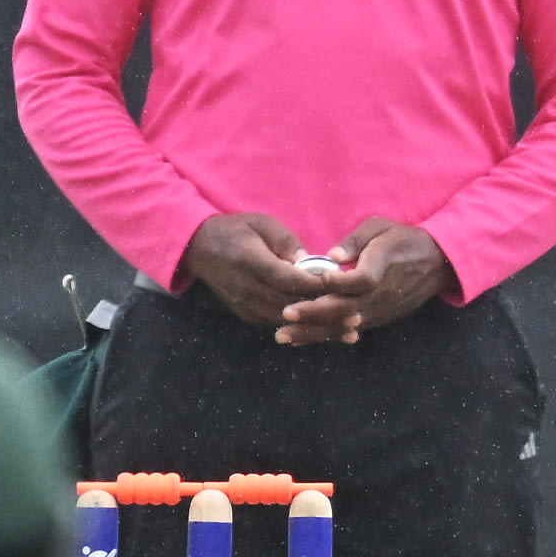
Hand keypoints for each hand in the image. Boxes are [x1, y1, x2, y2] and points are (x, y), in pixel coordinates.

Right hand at [178, 213, 333, 330]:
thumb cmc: (236, 230)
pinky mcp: (247, 315)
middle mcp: (247, 288)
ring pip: (287, 321)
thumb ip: (285, 241)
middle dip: (325, 313)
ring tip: (348, 331)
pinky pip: (279, 324)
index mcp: (251, 261)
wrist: (199, 249)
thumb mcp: (261, 223)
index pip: (287, 279)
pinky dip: (303, 329)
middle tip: (356, 315)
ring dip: (318, 328)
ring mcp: (246, 305)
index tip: (343, 286)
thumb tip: (309, 260)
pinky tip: (326, 332)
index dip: (316, 285)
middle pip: (291, 306)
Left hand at [276, 219, 455, 346]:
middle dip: (313, 313)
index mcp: (381, 267)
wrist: (436, 263)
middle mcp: (380, 295)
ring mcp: (379, 310)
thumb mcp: (380, 227)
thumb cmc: (402, 240)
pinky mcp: (378, 319)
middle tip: (285, 315)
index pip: (360, 280)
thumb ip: (356, 240)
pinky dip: (325, 336)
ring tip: (284, 336)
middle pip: (345, 309)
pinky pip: (349, 330)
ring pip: (343, 325)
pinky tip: (302, 339)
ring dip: (313, 332)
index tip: (317, 278)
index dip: (339, 281)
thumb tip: (331, 255)